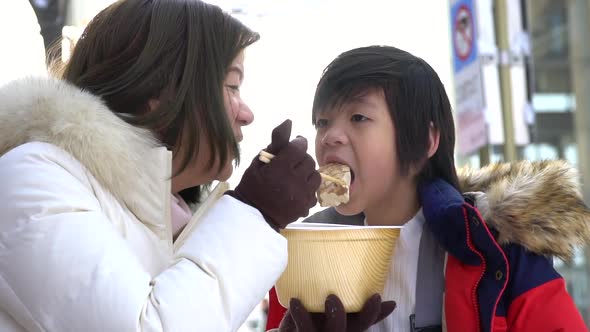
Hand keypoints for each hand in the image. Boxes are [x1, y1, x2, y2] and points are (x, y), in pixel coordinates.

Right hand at [226, 120, 320, 229]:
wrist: (254, 215)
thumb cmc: (253, 186)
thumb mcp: (258, 162)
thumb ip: (275, 142)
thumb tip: (288, 122)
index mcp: (279, 169)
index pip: (299, 147)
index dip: (298, 143)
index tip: (294, 144)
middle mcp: (293, 181)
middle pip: (309, 160)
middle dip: (301, 157)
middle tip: (292, 161)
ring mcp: (302, 195)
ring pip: (315, 175)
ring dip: (307, 172)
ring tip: (296, 175)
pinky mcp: (306, 206)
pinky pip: (314, 190)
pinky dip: (308, 187)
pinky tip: (296, 188)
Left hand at [279, 294, 395, 331]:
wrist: (284, 330)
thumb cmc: (302, 314)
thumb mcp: (319, 300)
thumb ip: (334, 289)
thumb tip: (343, 262)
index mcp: (342, 323)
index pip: (365, 320)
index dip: (378, 313)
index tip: (389, 301)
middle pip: (357, 328)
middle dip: (366, 314)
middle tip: (368, 297)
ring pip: (335, 331)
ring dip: (337, 315)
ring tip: (331, 297)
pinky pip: (304, 328)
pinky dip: (301, 314)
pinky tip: (297, 301)